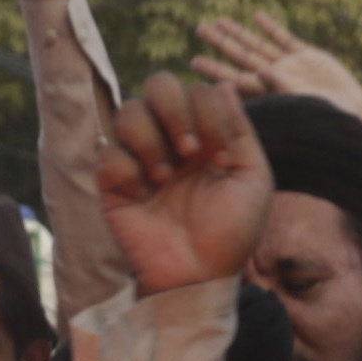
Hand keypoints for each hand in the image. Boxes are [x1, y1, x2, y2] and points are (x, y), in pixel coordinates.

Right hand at [97, 72, 272, 298]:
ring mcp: (140, 159)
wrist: (202, 276)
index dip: (209, 113)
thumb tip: (223, 85)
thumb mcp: (252, 179)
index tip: (223, 158)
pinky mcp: (114, 184)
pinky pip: (108, 153)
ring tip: (165, 177)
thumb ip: (240, 130)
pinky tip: (144, 193)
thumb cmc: (232, 234)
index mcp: (203, 134)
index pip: (197, 91)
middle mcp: (170, 140)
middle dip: (175, 109)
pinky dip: (127, 167)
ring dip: (151, 138)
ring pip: (128, 111)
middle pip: (158, 84)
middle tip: (190, 151)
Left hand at [186, 10, 361, 123]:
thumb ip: (283, 88)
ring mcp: (290, 66)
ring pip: (259, 45)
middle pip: (241, 57)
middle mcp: (275, 78)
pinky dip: (272, 28)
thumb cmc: (330, 120)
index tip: (193, 61)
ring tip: (220, 20)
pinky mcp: (308, 56)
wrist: (356, 117)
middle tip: (199, 29)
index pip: (235, 79)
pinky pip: (285, 39)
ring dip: (240, 33)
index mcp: (269, 93)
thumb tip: (262, 72)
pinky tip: (257, 18)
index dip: (215, 69)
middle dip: (221, 43)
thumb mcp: (305, 105)